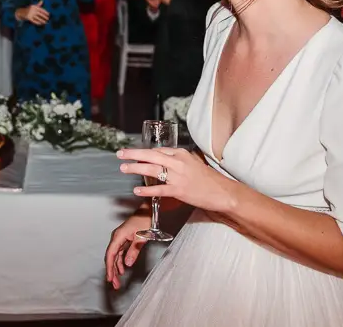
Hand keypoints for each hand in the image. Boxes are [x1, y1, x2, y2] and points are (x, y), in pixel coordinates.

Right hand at [19, 0, 49, 25]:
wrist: (21, 12)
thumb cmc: (29, 9)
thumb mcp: (33, 6)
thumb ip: (38, 4)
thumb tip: (42, 0)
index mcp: (34, 7)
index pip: (41, 9)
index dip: (45, 12)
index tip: (49, 14)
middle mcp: (32, 10)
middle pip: (40, 14)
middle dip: (44, 17)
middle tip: (48, 19)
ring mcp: (30, 14)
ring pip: (38, 18)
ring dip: (42, 20)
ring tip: (45, 22)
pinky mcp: (29, 18)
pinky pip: (34, 21)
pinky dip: (38, 22)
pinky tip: (41, 24)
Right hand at [105, 212, 150, 289]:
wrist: (149, 210)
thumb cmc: (145, 220)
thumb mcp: (142, 236)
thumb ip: (134, 250)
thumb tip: (127, 263)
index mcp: (118, 236)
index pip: (111, 254)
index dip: (109, 267)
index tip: (110, 278)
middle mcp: (117, 237)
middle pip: (111, 257)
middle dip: (112, 271)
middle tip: (115, 284)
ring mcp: (120, 239)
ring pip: (115, 256)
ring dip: (116, 268)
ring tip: (117, 280)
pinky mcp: (125, 240)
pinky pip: (120, 253)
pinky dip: (120, 262)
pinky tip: (122, 270)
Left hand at [118, 147, 236, 213]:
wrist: (222, 192)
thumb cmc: (207, 179)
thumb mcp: (192, 163)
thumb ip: (177, 161)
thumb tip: (163, 160)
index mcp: (181, 153)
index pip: (158, 150)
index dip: (144, 152)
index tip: (133, 153)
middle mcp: (178, 162)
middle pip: (151, 155)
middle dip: (133, 154)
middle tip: (120, 154)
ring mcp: (178, 176)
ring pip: (152, 169)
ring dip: (135, 168)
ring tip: (123, 168)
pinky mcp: (179, 190)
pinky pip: (159, 189)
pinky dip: (146, 189)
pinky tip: (136, 189)